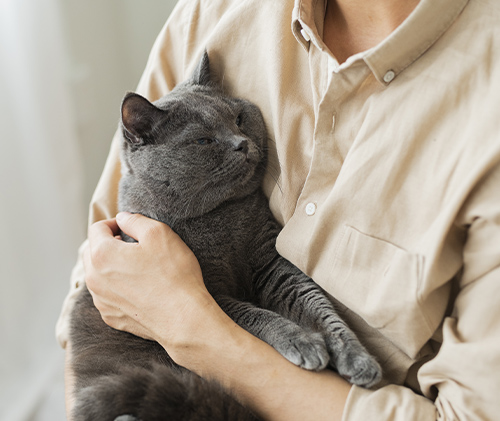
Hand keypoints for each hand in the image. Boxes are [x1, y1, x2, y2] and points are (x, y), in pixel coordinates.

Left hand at [84, 212, 213, 353]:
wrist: (183, 317)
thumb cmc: (174, 274)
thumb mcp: (159, 233)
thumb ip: (135, 220)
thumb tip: (123, 218)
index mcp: (102, 255)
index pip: (96, 229)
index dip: (114, 222)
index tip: (130, 227)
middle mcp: (94, 279)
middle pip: (91, 251)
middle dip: (107, 243)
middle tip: (131, 244)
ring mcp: (102, 301)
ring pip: (97, 275)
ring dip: (110, 266)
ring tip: (135, 265)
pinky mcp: (112, 317)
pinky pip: (107, 295)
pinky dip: (116, 287)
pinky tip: (138, 287)